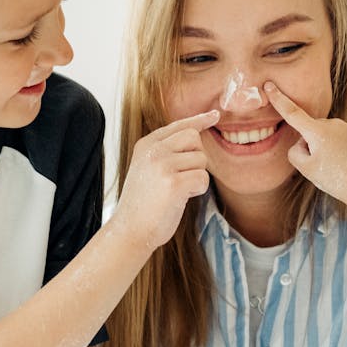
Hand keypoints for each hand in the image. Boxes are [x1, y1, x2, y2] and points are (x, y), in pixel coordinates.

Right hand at [111, 110, 216, 248]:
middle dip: (197, 158)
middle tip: (182, 177)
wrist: (131, 230)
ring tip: (177, 190)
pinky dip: (198, 190)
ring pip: (201, 159)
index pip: (179, 125)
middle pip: (194, 138)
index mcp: (146, 144)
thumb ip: (166, 152)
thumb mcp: (148, 169)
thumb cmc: (144, 204)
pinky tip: (182, 198)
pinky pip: (203, 178)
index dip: (199, 120)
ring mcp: (162, 165)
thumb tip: (196, 136)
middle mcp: (153, 150)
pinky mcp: (173, 183)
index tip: (215, 115)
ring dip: (197, 177)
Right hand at [264, 82, 346, 214]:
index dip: (278, 99)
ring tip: (339, 165)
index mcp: (317, 132)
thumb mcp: (306, 169)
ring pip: (329, 134)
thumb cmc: (334, 180)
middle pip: (312, 131)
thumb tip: (302, 141)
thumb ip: (295, 152)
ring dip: (329, 146)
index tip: (269, 85)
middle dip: (313, 144)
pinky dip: (343, 146)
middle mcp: (333, 124)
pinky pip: (344, 136)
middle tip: (323, 166)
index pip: (292, 113)